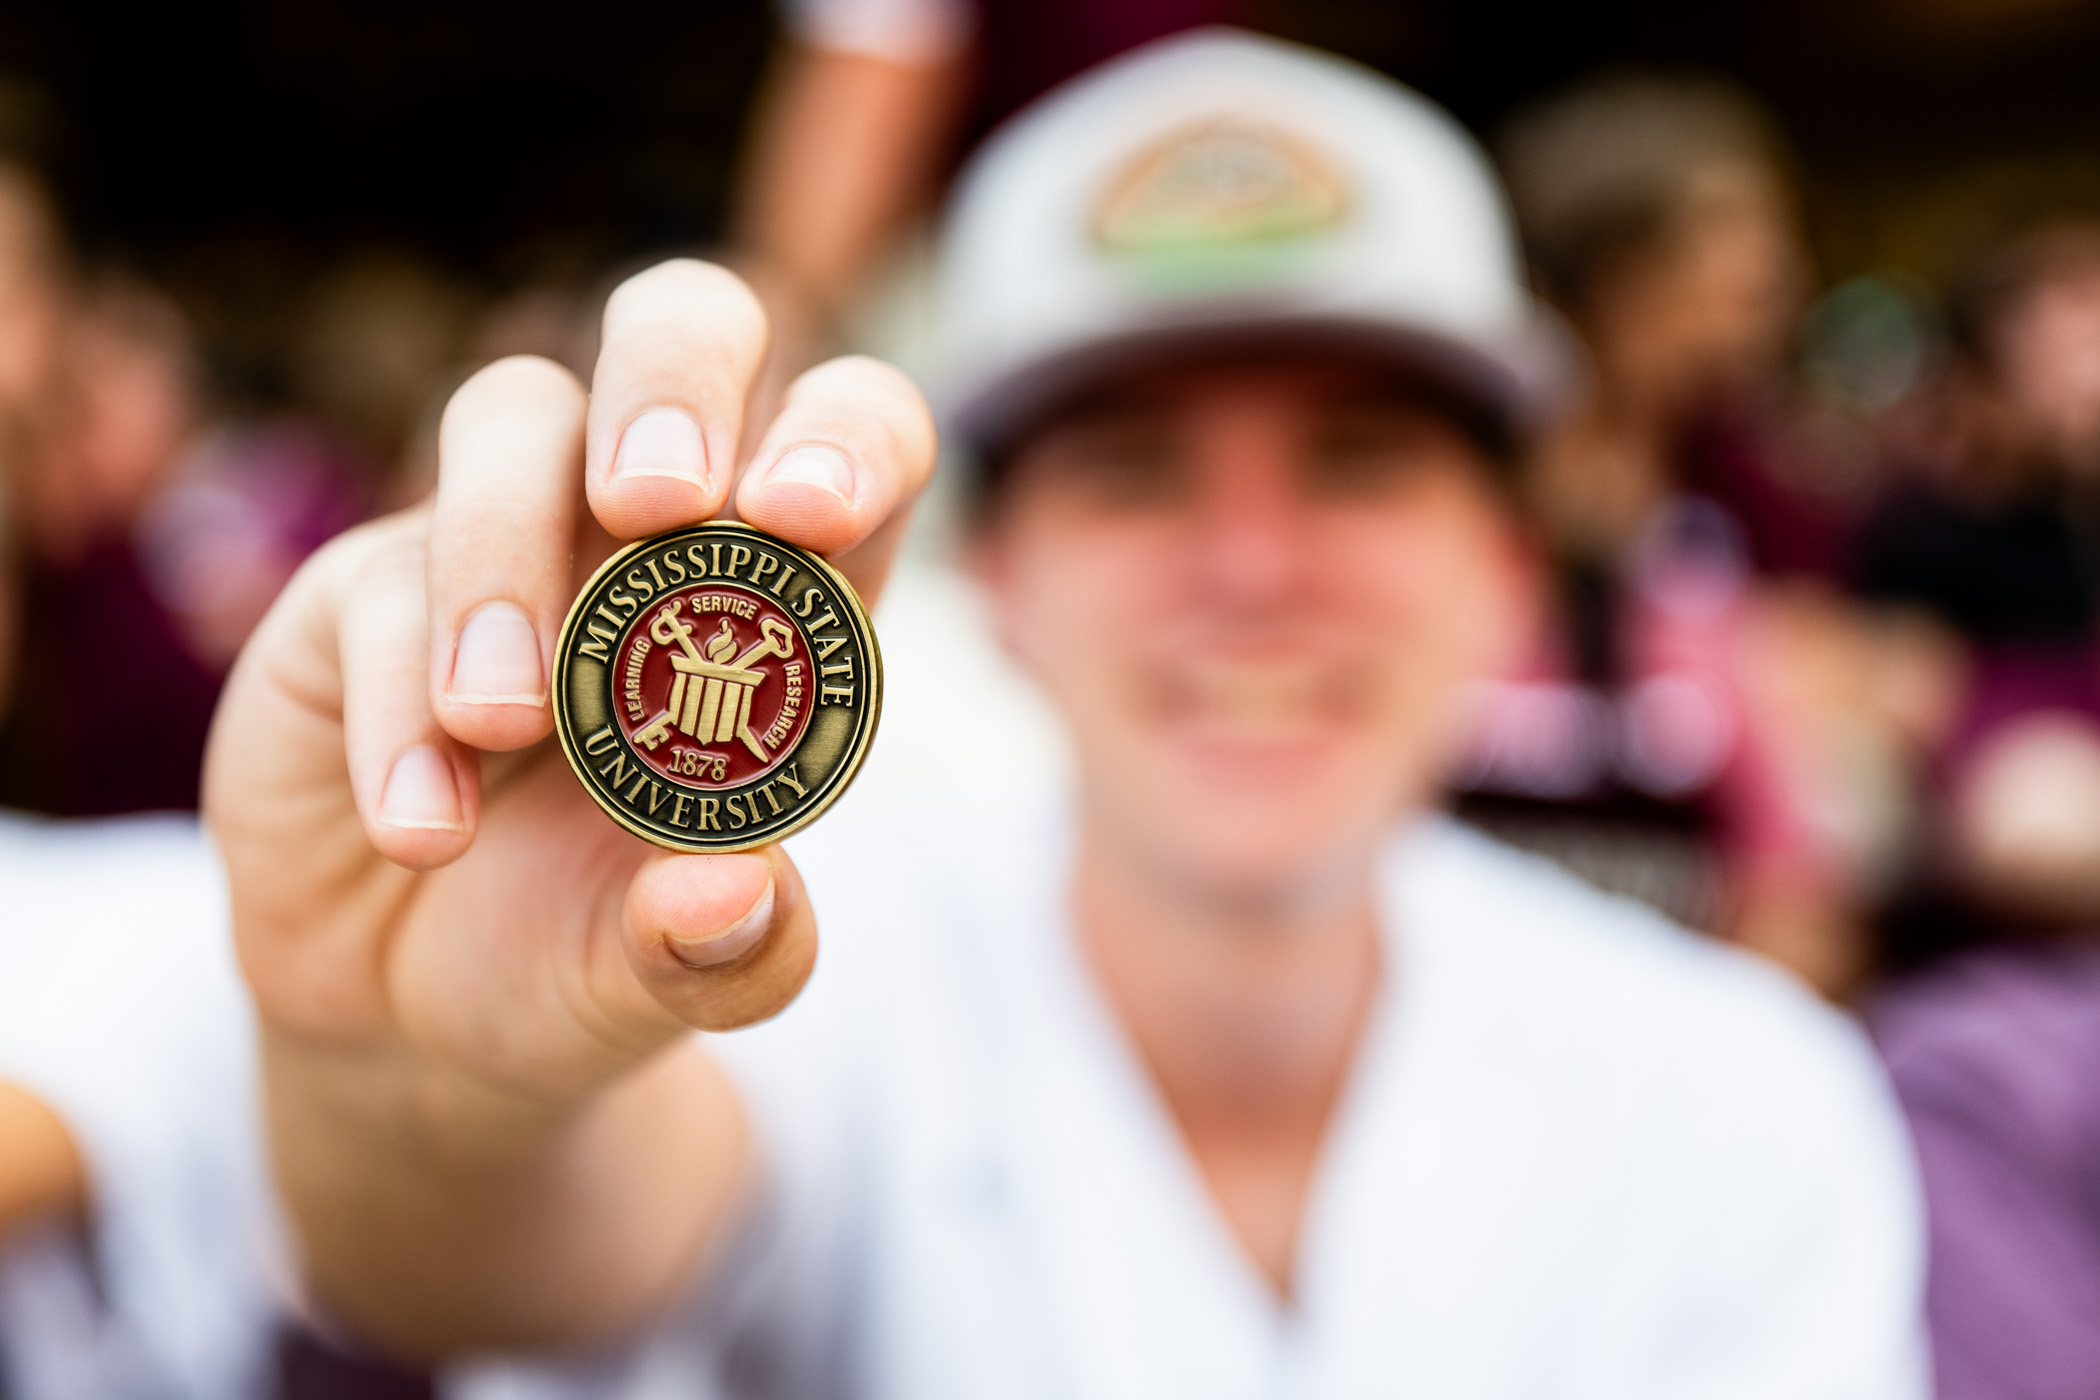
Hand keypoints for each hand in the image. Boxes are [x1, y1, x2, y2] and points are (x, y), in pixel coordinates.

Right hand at [203, 260, 933, 1352]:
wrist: (406, 1015)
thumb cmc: (584, 957)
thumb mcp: (665, 983)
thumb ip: (727, 953)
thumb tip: (735, 894)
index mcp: (781, 594)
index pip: (851, 436)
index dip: (846, 438)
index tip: (805, 517)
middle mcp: (648, 534)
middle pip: (682, 327)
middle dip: (672, 385)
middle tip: (651, 507)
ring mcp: (502, 538)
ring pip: (512, 415)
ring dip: (508, 559)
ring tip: (507, 725)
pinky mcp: (363, 590)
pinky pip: (379, 578)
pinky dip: (402, 701)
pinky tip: (424, 826)